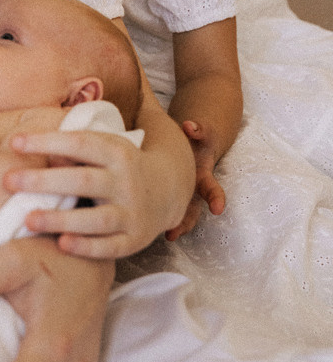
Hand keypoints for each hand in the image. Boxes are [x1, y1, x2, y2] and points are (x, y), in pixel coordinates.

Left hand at [4, 128, 165, 258]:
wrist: (166, 190)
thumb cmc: (117, 166)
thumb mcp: (103, 148)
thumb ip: (71, 149)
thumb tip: (35, 149)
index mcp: (116, 152)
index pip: (79, 144)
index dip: (47, 142)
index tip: (14, 142)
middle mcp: (126, 181)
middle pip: (84, 180)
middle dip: (44, 181)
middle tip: (7, 181)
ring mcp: (132, 212)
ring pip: (96, 218)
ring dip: (61, 219)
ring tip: (28, 219)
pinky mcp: (134, 240)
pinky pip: (109, 246)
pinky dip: (86, 246)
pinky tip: (61, 244)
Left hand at [165, 120, 225, 240]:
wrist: (192, 143)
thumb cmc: (197, 139)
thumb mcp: (201, 132)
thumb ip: (199, 129)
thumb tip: (189, 126)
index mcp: (203, 176)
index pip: (212, 189)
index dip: (216, 199)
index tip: (217, 209)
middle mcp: (193, 190)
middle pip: (193, 210)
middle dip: (186, 222)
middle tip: (175, 232)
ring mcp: (181, 195)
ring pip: (178, 215)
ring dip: (172, 225)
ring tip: (165, 235)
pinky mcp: (168, 196)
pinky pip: (163, 208)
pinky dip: (157, 216)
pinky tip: (142, 223)